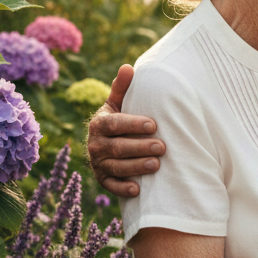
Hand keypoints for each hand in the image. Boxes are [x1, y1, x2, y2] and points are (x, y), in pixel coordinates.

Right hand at [86, 64, 165, 197]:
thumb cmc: (119, 118)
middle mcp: (95, 144)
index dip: (133, 124)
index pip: (115, 123)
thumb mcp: (118, 102)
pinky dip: (122, 189)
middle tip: (162, 147)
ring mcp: (97, 163)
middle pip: (117, 147)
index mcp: (99, 123)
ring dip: (136, 167)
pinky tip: (138, 190)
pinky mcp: (102, 179)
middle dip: (140, 147)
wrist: (107, 141)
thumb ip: (123, 87)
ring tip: (156, 165)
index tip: (153, 125)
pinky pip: (110, 186)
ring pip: (115, 167)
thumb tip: (128, 67)